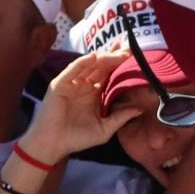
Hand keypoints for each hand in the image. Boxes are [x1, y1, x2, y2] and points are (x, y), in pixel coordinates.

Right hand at [24, 49, 130, 164]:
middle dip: (115, 57)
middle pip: (102, 67)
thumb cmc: (78, 138)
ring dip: (103, 58)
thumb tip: (140, 109)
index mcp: (96, 94)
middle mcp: (85, 85)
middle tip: (129, 49)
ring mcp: (72, 83)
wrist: (54, 144)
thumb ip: (120, 118)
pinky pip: (73, 70)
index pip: (110, 75)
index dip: (121, 66)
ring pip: (89, 66)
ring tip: (118, 52)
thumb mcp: (105, 129)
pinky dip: (83, 62)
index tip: (136, 57)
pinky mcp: (60, 84)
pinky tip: (94, 56)